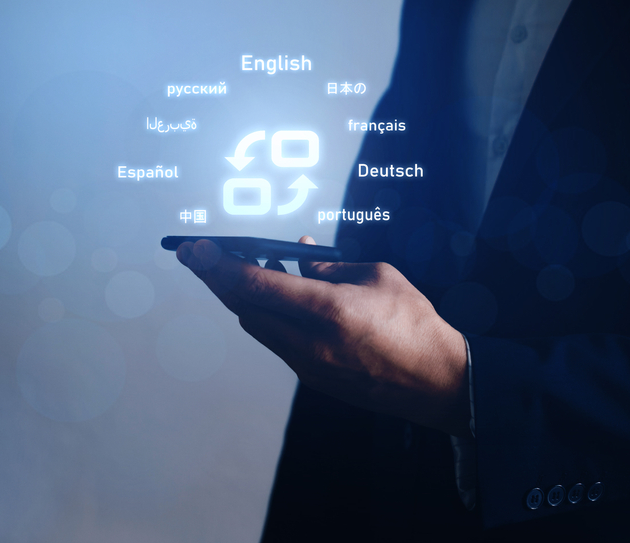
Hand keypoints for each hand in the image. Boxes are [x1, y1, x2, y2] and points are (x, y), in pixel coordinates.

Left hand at [176, 237, 469, 436]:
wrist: (435, 380)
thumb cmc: (413, 323)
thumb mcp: (377, 276)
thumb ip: (331, 266)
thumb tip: (300, 255)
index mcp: (327, 309)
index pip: (255, 283)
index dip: (218, 264)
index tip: (194, 250)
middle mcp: (309, 341)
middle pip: (243, 308)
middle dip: (218, 280)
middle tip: (203, 258)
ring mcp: (308, 364)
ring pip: (257, 326)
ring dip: (246, 298)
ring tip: (250, 270)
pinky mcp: (312, 377)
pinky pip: (278, 341)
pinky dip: (270, 316)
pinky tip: (282, 299)